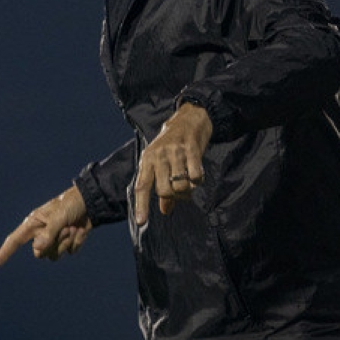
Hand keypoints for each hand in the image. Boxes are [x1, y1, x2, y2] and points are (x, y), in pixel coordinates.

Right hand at [0, 184, 91, 268]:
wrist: (92, 202)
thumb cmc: (71, 204)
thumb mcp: (59, 216)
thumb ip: (49, 233)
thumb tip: (38, 249)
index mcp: (34, 223)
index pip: (15, 240)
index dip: (4, 253)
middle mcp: (42, 233)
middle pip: (39, 253)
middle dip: (54, 243)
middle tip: (66, 228)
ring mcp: (55, 239)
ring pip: (54, 255)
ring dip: (66, 242)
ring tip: (73, 227)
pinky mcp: (68, 242)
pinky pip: (70, 251)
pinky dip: (77, 241)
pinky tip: (81, 230)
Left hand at [134, 102, 211, 224]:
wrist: (189, 118)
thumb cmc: (173, 144)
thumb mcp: (161, 162)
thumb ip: (161, 186)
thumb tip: (165, 210)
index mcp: (148, 159)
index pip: (142, 186)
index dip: (141, 205)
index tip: (141, 221)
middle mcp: (159, 155)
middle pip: (164, 190)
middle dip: (175, 197)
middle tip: (181, 193)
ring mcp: (176, 151)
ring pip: (181, 185)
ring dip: (188, 191)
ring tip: (190, 184)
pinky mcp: (192, 149)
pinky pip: (195, 176)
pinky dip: (198, 180)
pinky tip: (197, 175)